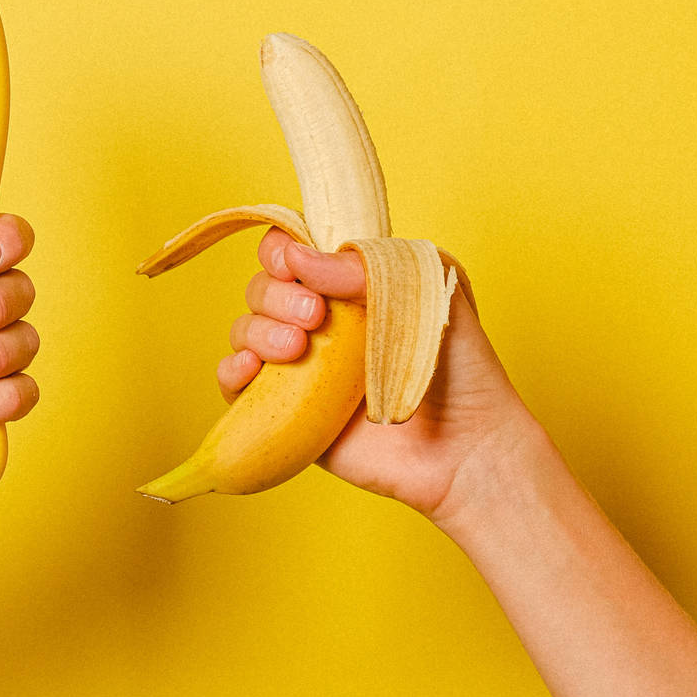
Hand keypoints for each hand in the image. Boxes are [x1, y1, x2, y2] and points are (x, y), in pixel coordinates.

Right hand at [217, 228, 537, 525]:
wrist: (466, 448)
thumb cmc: (463, 366)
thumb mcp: (429, 289)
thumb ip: (367, 265)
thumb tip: (297, 259)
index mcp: (352, 284)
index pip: (295, 250)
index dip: (281, 249)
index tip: (292, 263)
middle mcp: (322, 323)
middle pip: (264, 288)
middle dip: (276, 294)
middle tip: (315, 316)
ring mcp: (302, 369)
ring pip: (245, 330)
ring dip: (256, 329)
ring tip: (295, 349)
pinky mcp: (287, 415)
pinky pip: (236, 386)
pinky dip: (230, 371)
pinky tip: (251, 369)